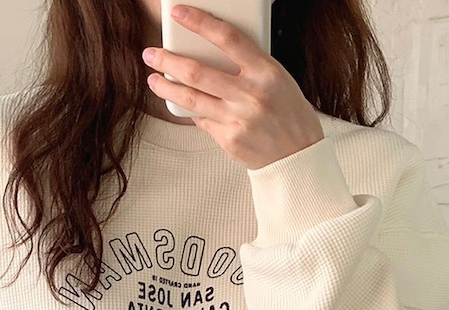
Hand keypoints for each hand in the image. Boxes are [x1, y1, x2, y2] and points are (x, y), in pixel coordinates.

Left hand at [141, 3, 324, 170]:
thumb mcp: (277, 80)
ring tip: (153, 79)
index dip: (200, 22)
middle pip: (197, 72)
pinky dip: (191, 111)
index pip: (227, 38)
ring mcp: (237, 119)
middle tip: (151, 54)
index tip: (179, 14)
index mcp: (266, 71)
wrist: (298, 156)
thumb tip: (211, 57)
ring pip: (191, 99)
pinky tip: (182, 104)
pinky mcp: (228, 139)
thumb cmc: (288, 114)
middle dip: (168, 61)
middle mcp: (250, 94)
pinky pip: (202, 121)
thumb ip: (248, 67)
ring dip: (166, 87)